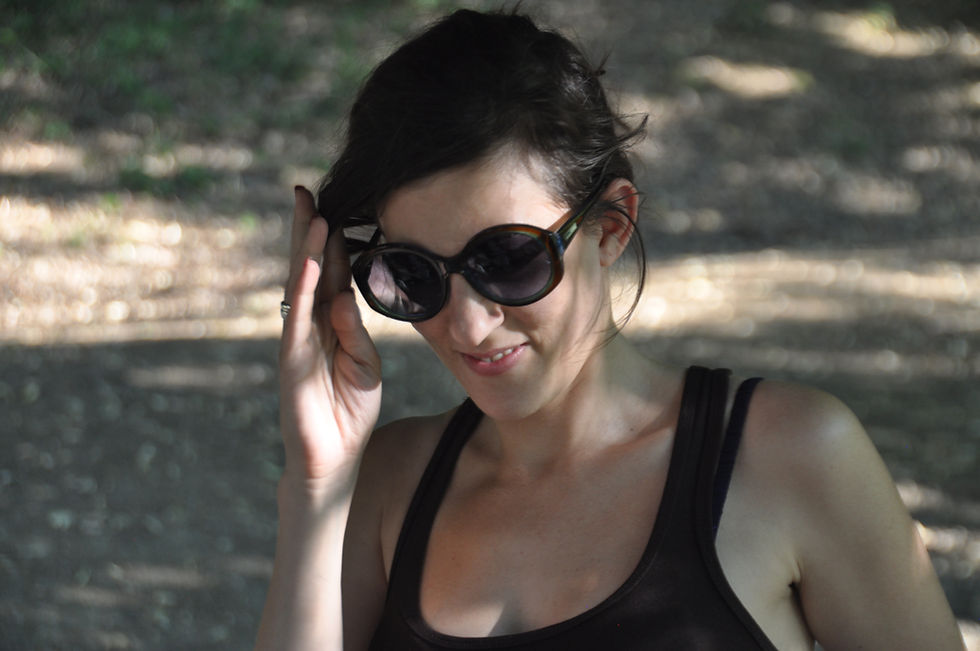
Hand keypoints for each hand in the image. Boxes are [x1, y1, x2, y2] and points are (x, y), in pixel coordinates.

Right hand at [278, 186, 380, 489]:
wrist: (335, 458)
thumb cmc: (350, 410)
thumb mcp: (366, 366)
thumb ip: (355, 332)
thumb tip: (343, 296)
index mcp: (332, 325)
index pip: (332, 274)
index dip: (332, 241)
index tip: (333, 205)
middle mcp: (311, 326)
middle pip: (309, 270)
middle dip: (307, 232)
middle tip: (305, 192)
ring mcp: (298, 342)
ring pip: (299, 288)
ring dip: (305, 251)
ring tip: (311, 215)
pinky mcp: (291, 363)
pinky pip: (297, 321)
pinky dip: (302, 292)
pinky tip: (306, 265)